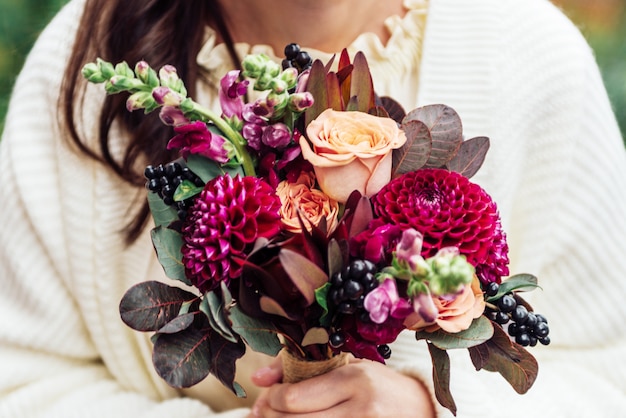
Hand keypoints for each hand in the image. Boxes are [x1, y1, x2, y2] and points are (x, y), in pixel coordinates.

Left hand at [248, 356, 434, 417]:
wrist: (420, 410)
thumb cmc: (377, 384)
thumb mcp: (345, 366)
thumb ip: (300, 368)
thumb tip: (257, 378)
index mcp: (353, 378)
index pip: (293, 397)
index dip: (269, 400)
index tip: (264, 398)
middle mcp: (359, 408)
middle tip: (258, 414)